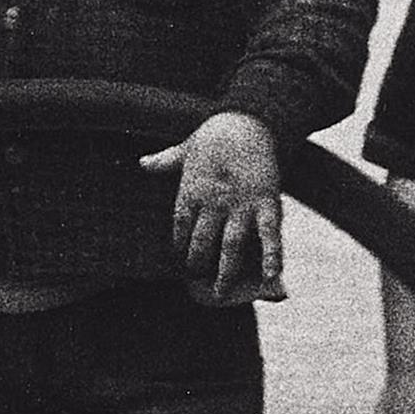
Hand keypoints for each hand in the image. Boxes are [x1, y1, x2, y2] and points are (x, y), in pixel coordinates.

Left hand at [140, 111, 283, 304]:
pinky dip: (272, 256)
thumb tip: (142, 163)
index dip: (179, 245)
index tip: (179, 259)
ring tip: (220, 294)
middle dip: (198, 264)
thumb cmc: (215, 134)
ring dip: (226, 273)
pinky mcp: (266, 202)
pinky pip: (268, 235)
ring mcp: (240, 205)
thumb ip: (164, 161)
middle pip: (202, 243)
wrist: (247, 119)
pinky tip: (272, 276)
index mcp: (190, 192)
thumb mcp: (185, 148)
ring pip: (231, 246)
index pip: (179, 228)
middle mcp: (213, 203)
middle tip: (197, 281)